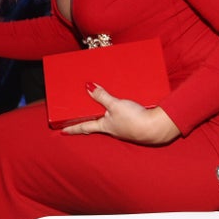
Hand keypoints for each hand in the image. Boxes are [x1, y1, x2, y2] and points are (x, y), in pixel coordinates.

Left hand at [61, 83, 179, 143]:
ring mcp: (123, 127)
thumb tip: (88, 87)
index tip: (62, 130)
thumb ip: (102, 96)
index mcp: (105, 126)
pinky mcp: (134, 122)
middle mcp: (112, 128)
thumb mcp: (115, 105)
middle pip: (95, 123)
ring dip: (103, 113)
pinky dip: (117, 110)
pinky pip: (121, 115)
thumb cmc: (134, 120)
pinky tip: (121, 104)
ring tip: (98, 105)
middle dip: (87, 119)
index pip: (84, 127)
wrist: (156, 127)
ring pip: (109, 119)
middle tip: (77, 116)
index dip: (73, 128)